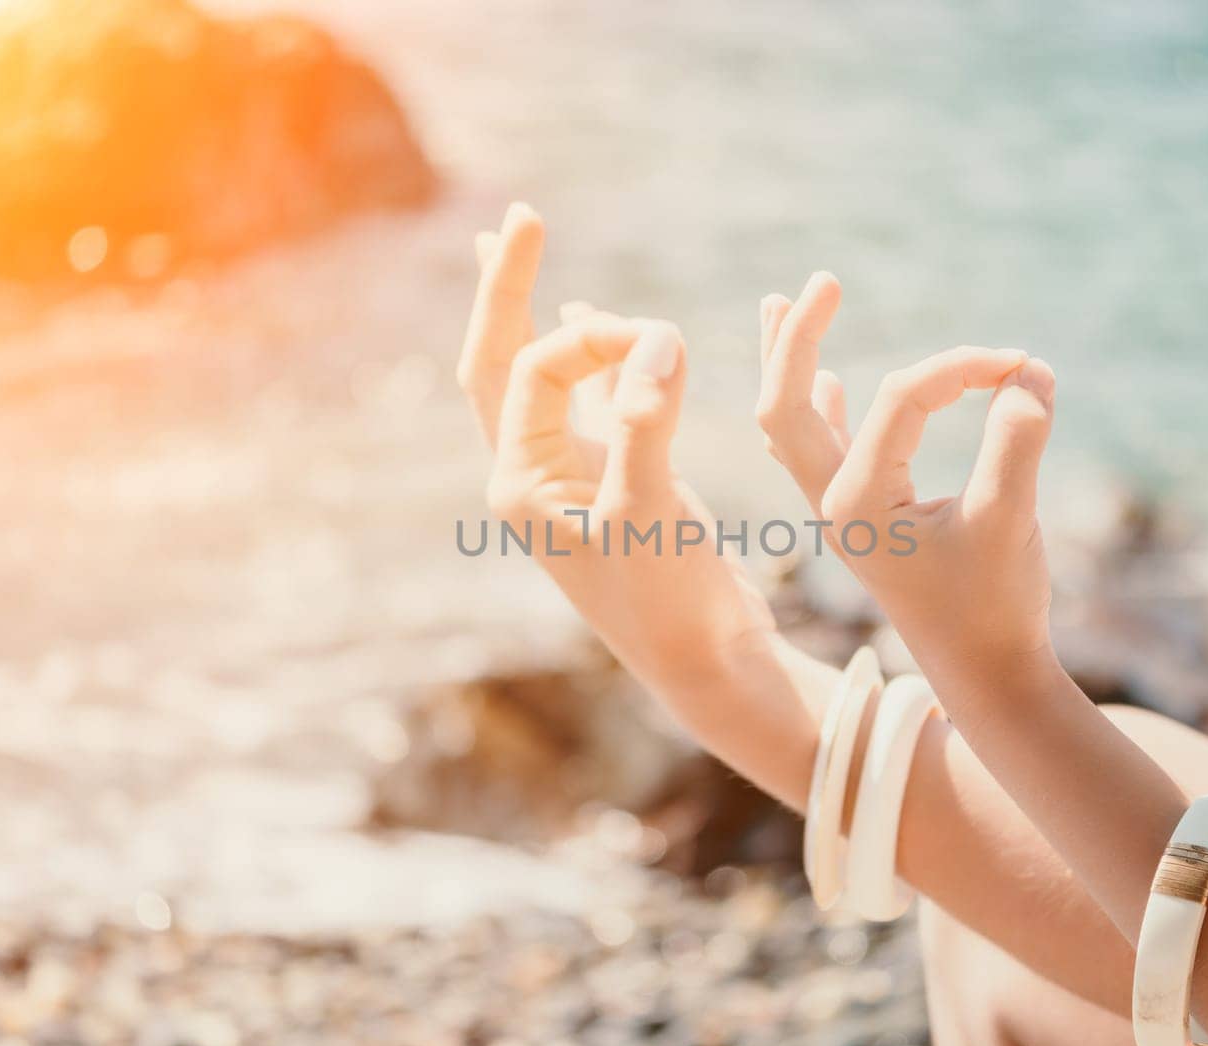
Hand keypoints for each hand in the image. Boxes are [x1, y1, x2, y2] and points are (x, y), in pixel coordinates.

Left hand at [458, 204, 774, 694]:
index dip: (594, 337)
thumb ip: (647, 419)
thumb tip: (655, 337)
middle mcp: (532, 475)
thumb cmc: (670, 600)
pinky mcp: (611, 481)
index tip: (664, 338)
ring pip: (539, 378)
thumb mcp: (653, 509)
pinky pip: (584, 401)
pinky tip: (589, 319)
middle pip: (500, 361)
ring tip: (517, 249)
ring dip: (536, 315)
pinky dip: (588, 356)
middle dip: (508, 289)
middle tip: (517, 219)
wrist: (706, 664)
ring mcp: (570, 477)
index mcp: (520, 482)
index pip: (538, 370)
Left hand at [755, 271, 1058, 693]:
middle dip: (797, 339)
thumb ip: (1018, 440)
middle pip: (786, 403)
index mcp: (857, 500)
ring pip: (793, 424)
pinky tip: (830, 379)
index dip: (963, 368)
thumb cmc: (996, 603)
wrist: (985, 673)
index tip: (1022, 365)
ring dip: (791, 364)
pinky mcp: (863, 516)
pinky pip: (822, 450)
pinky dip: (823, 407)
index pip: (899, 398)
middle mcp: (833, 500)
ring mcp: (841, 509)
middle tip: (820, 281)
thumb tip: (1030, 373)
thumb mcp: (1011, 517)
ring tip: (779, 303)